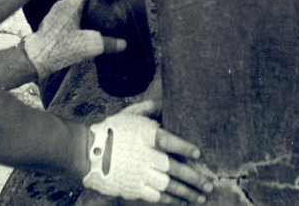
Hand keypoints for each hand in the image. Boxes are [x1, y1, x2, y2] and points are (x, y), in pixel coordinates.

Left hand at [23, 0, 125, 78]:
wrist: (34, 59)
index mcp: (71, 4)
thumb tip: (123, 44)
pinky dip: (81, 15)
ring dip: (88, 5)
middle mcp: (62, 5)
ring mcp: (56, 15)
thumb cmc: (59, 47)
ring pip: (75, 4)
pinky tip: (87, 26)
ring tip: (101, 11)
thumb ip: (108, 43)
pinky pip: (70, 14)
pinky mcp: (53, 25)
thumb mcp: (88, 45)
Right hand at [82, 113, 213, 203]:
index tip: (199, 153)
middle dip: (195, 178)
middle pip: (175, 168)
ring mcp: (140, 174)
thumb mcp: (130, 113)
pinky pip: (157, 197)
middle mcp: (145, 156)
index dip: (185, 148)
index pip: (169, 141)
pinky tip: (183, 202)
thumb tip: (167, 101)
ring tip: (202, 196)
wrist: (88, 153)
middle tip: (210, 184)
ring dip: (188, 192)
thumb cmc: (111, 130)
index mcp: (145, 135)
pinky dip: (172, 200)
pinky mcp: (134, 188)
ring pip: (169, 186)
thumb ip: (151, 107)